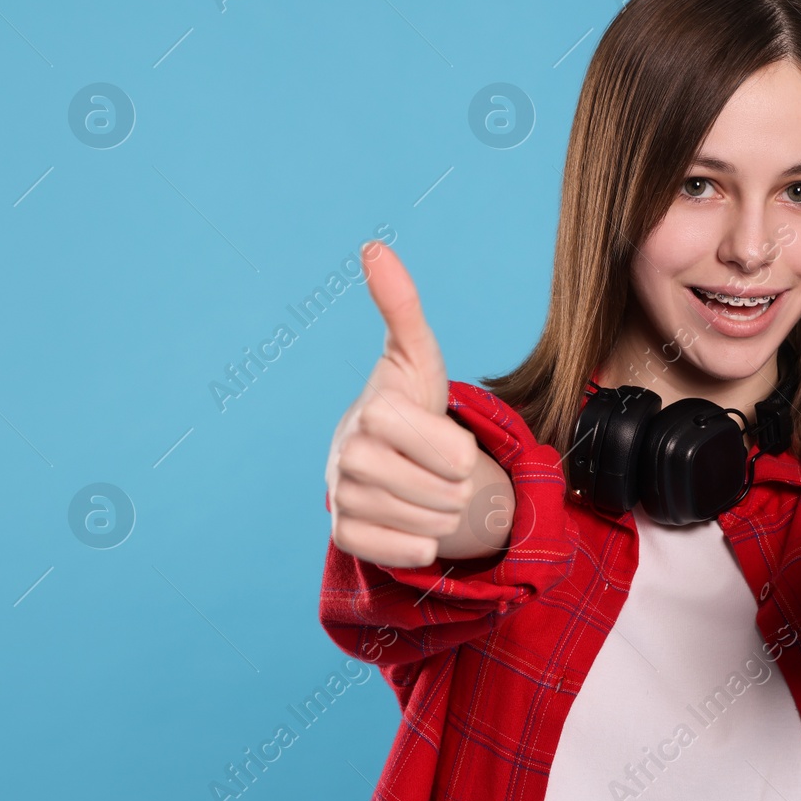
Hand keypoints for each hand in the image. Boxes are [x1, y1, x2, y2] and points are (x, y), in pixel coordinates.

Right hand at [325, 242, 481, 567]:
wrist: (383, 454)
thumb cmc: (409, 400)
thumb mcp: (418, 355)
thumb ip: (402, 305)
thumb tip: (374, 247)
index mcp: (371, 413)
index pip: (446, 450)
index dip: (459, 450)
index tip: (449, 443)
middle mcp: (346, 457)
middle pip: (442, 493)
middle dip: (456, 485)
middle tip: (437, 468)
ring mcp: (341, 498)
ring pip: (428, 525)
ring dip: (442, 513)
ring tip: (426, 488)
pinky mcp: (344, 535)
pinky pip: (401, 553)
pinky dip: (419, 544)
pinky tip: (413, 522)